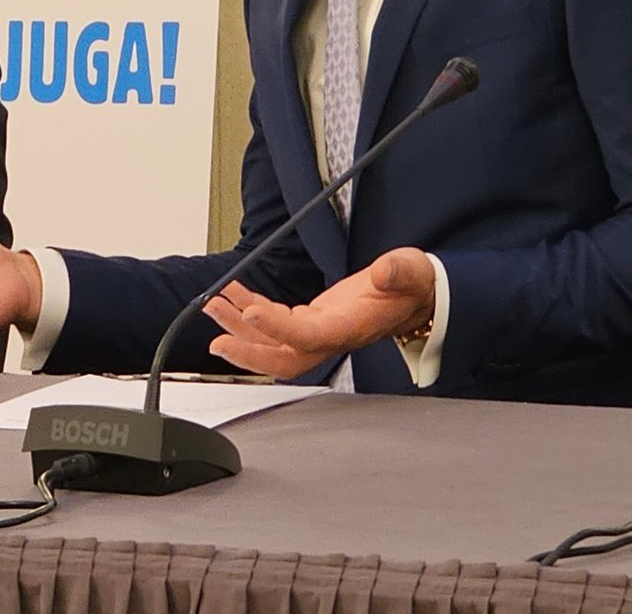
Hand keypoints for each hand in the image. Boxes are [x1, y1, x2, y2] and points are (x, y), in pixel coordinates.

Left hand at [202, 248, 434, 378]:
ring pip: (272, 342)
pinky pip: (275, 321)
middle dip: (248, 351)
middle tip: (216, 337)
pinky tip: (234, 291)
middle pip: (284, 358)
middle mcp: (331, 336)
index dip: (277, 329)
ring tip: (214, 303)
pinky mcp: (312, 319)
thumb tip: (384, 271)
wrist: (417, 296)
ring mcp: (319, 330)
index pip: (309, 337)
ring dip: (239, 327)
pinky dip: (251, 307)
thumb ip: (399, 273)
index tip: (249, 313)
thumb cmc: (413, 286)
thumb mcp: (412, 272)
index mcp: (351, 328)